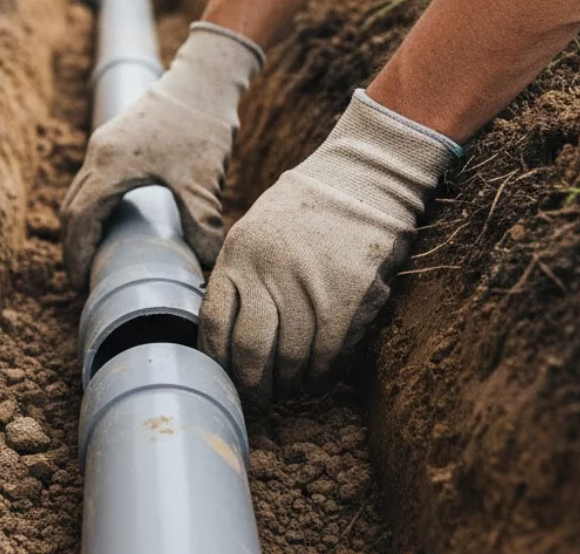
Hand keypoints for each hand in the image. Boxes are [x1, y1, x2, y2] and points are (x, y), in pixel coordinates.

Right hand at [60, 22, 264, 289]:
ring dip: (81, 226)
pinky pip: (92, 180)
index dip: (77, 255)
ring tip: (94, 255)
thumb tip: (207, 262)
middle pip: (71, 209)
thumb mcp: (204, 181)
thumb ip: (202, 224)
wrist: (203, 79)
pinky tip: (112, 222)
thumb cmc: (202, 126)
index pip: (79, 220)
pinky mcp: (115, 139)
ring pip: (79, 193)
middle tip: (84, 278)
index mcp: (111, 166)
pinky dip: (93, 206)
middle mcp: (99, 154)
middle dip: (74, 246)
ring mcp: (104, 144)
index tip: (81, 283)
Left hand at [198, 89, 460, 404]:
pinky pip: (328, 355)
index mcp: (238, 254)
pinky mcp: (348, 297)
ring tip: (291, 389)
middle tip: (257, 401)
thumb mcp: (255, 230)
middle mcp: (268, 271)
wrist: (365, 177)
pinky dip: (322, 375)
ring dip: (290, 385)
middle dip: (252, 387)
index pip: (213, 323)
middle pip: (249, 352)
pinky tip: (319, 379)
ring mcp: (308, 285)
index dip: (216, 361)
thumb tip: (223, 336)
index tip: (223, 379)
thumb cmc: (307, 208)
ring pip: (291, 360)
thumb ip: (239, 277)